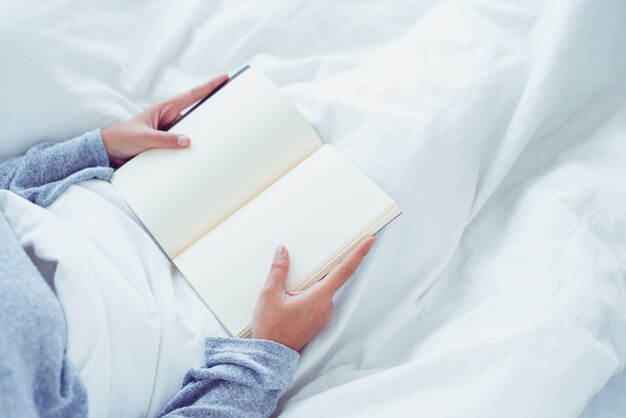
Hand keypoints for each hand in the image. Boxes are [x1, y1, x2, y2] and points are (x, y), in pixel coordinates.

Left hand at [101, 74, 227, 166]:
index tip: (224, 78)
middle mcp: (170, 118)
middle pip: (198, 111)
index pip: (192, 95)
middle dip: (214, 107)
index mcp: (165, 109)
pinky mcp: (169, 144)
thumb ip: (164, 140)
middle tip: (233, 102)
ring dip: (205, 132)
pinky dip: (195, 146)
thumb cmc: (122, 138)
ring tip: (221, 133)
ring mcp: (171, 131)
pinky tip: (203, 152)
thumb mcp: (143, 138)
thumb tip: (187, 141)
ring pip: (194, 129)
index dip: (209, 86)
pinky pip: (186, 144)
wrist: (109, 152)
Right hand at [251, 237, 375, 350]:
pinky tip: (291, 302)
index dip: (358, 254)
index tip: (369, 242)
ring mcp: (323, 315)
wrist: (270, 354)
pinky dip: (308, 296)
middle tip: (297, 279)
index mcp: (319, 297)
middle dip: (313, 274)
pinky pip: (318, 301)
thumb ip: (278, 270)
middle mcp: (326, 307)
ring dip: (309, 287)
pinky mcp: (318, 321)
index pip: (344, 270)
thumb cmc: (272, 328)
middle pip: (329, 279)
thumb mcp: (269, 294)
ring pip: (321, 291)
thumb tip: (282, 252)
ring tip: (286, 297)